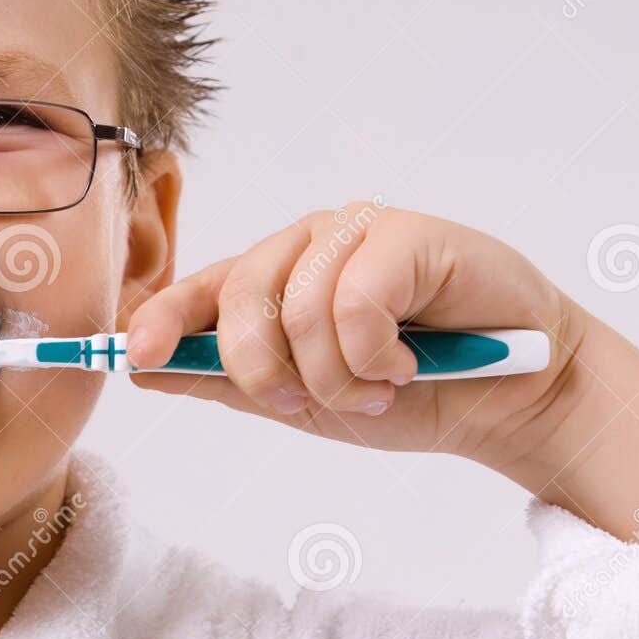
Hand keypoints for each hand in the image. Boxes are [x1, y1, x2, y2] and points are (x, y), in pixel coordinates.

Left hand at [125, 203, 580, 466]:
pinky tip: (405, 366)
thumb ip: (225, 381)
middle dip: (264, 372)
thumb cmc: (401, 394)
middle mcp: (300, 249)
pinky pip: (353, 301)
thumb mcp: (300, 400)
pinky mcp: (405, 234)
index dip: (159, 321)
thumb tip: (142, 369)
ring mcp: (352, 234)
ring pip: (297, 309)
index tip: (134, 357)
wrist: (505, 400)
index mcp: (266, 283)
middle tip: (309, 404)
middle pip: (237, 301)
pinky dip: (373, 355)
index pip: (194, 294)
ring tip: (376, 391)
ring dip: (335, 376)